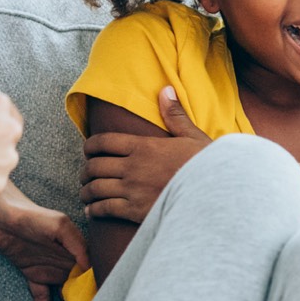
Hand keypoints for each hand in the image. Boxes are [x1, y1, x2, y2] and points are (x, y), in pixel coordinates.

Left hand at [0, 183, 88, 300]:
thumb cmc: (30, 214)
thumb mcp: (59, 226)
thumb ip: (77, 245)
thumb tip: (89, 268)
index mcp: (76, 247)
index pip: (91, 272)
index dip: (95, 287)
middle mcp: (66, 259)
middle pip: (79, 286)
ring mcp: (49, 267)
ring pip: (63, 294)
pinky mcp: (32, 274)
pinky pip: (42, 296)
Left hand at [81, 87, 211, 222]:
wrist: (215, 194)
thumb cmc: (207, 165)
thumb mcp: (192, 136)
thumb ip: (175, 115)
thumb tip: (166, 89)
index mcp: (143, 146)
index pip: (103, 142)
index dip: (89, 146)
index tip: (88, 151)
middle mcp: (132, 167)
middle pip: (94, 166)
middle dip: (85, 170)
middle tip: (85, 174)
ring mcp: (132, 190)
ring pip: (95, 189)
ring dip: (86, 191)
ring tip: (86, 193)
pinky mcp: (135, 211)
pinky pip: (104, 209)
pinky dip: (93, 210)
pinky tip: (91, 210)